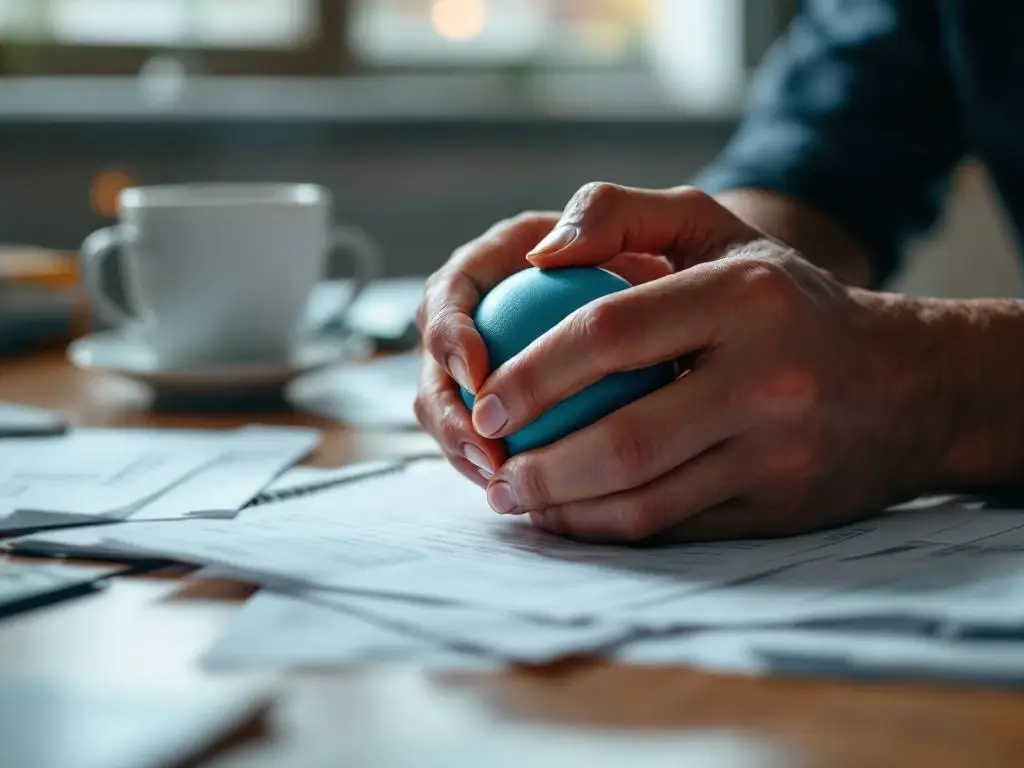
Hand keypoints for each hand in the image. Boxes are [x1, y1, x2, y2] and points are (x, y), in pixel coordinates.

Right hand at [414, 206, 672, 489]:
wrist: (724, 310)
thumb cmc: (699, 260)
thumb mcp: (672, 221)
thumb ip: (609, 214)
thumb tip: (542, 255)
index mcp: (506, 259)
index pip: (451, 291)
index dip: (447, 334)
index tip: (477, 374)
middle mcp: (492, 313)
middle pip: (436, 362)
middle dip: (445, 411)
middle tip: (484, 450)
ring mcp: (502, 366)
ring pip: (455, 410)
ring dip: (464, 450)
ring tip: (501, 483)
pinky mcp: (522, 410)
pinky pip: (494, 443)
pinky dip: (501, 471)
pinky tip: (529, 499)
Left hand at [459, 183, 938, 542]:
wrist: (904, 385)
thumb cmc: (785, 301)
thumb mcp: (717, 230)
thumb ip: (620, 214)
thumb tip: (536, 254)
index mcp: (746, 297)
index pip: (611, 332)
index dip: (532, 372)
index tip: (484, 400)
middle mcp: (770, 379)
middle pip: (624, 437)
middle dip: (537, 461)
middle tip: (487, 460)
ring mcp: (780, 452)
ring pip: (644, 498)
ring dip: (561, 506)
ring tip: (511, 494)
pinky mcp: (780, 508)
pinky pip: (673, 526)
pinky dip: (605, 526)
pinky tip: (565, 514)